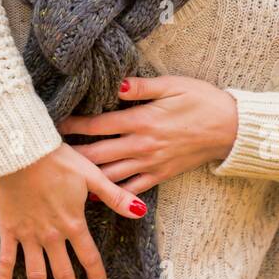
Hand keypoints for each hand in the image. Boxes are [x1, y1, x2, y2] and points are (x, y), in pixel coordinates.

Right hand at [0, 142, 148, 278]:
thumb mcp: (91, 175)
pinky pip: (6, 257)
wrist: (22, 151)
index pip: (88, 254)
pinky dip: (4, 275)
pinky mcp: (9, 228)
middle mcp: (51, 234)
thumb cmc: (57, 159)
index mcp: (73, 222)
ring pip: (35, 271)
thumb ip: (115, 197)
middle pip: (62, 270)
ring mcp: (29, 234)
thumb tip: (140, 211)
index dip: (95, 271)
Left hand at [56, 75, 238, 195]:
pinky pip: (131, 189)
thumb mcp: (173, 85)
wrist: (231, 128)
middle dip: (71, 154)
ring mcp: (150, 164)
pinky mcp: (160, 176)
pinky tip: (93, 195)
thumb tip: (117, 83)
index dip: (72, 126)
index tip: (52, 124)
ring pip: (109, 175)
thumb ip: (142, 86)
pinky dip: (111, 194)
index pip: (98, 124)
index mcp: (142, 120)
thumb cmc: (202, 100)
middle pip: (97, 153)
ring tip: (63, 174)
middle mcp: (142, 145)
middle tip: (48, 154)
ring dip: (85, 175)